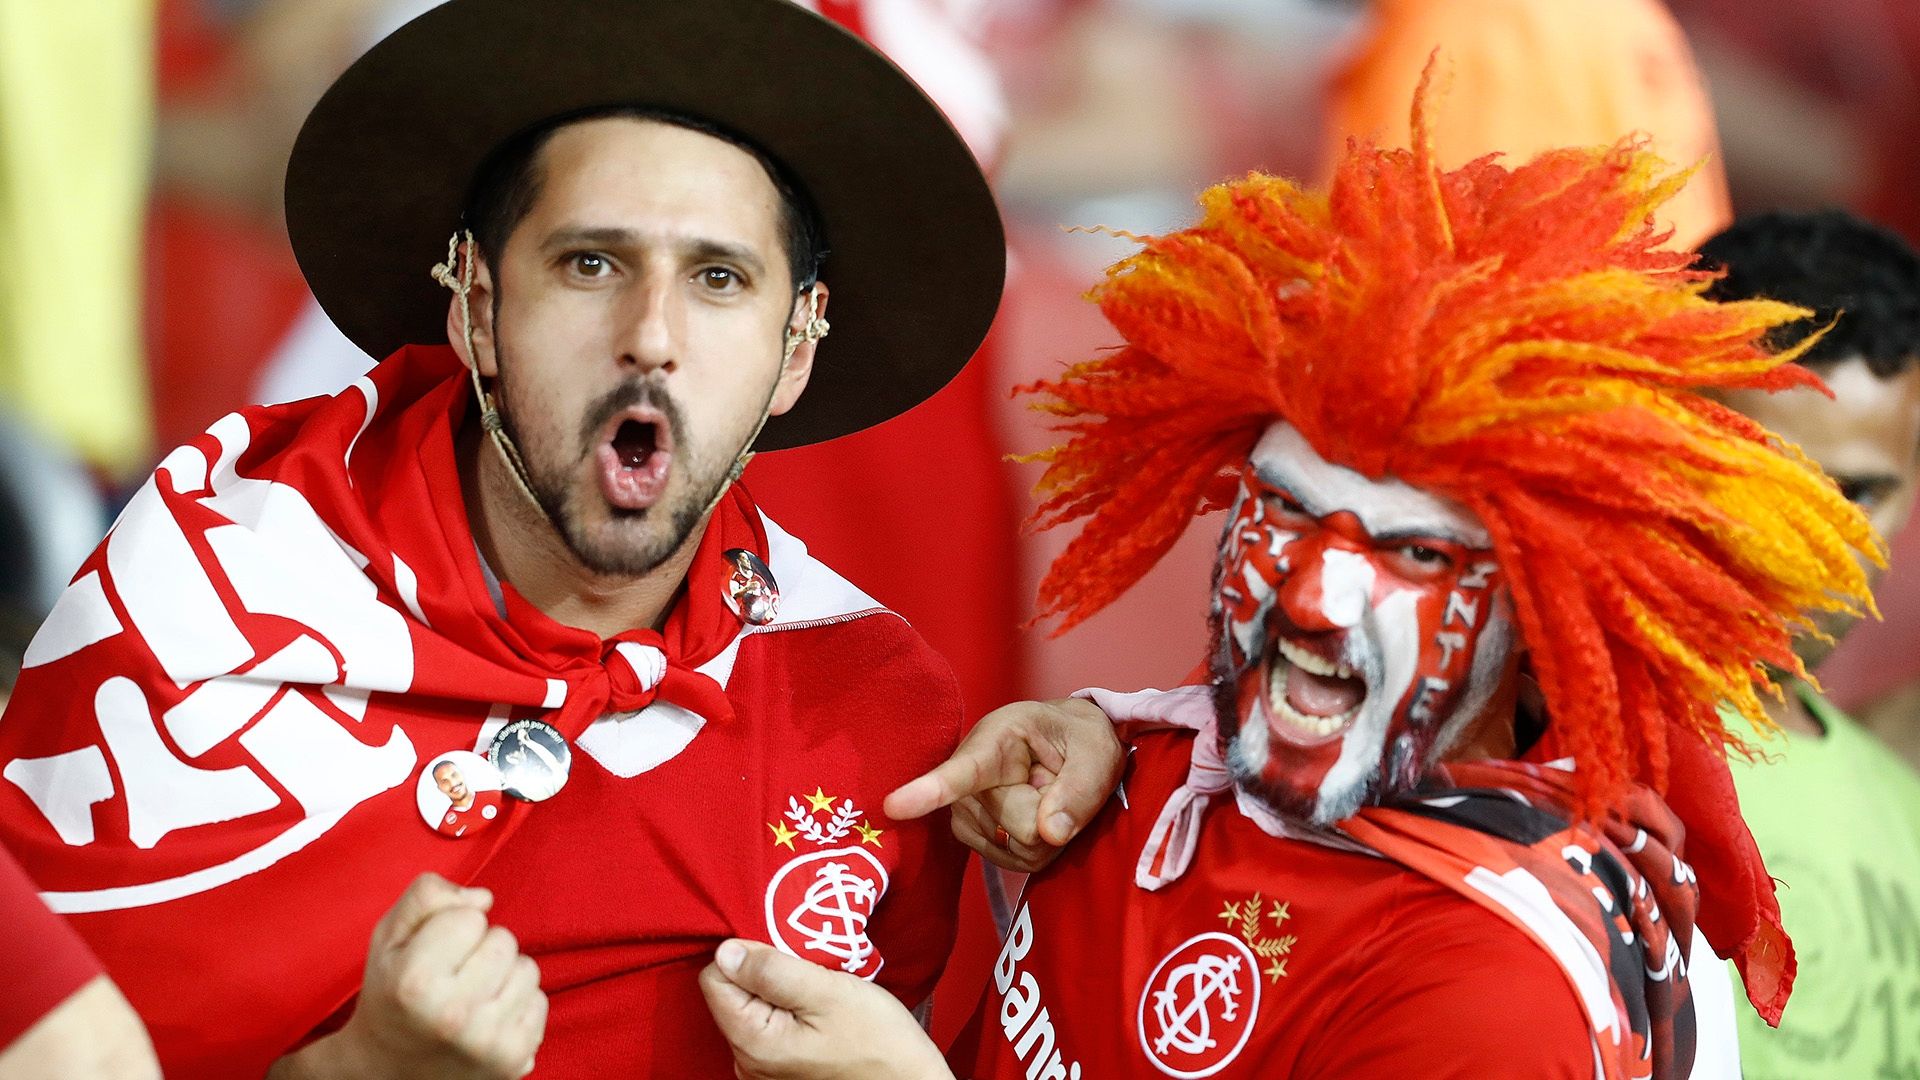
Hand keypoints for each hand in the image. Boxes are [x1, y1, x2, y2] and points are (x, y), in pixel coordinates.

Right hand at [270, 873, 545, 1079]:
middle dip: (481, 949)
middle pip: (505, 940)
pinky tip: (485, 1020)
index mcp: (415, 982)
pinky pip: (540, 1001)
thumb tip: (485, 899)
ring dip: (504, 976)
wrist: (388, 1072)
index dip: (450, 928)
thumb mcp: (388, 937)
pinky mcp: (515, 1059)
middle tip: (451, 979)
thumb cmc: (391, 994)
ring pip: (529, 968)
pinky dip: (517, 1004)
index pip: (471, 917)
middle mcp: (453, 1016)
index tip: (431, 957)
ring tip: (469, 999)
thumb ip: (428, 896)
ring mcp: (487, 1042)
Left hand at [699, 940, 951, 1079]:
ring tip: (819, 990)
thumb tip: (724, 951)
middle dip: (766, 972)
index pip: (715, 976)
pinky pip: (768, 1023)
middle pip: (732, 991)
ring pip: (751, 1005)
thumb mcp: (828, 992)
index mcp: (753, 1042)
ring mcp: (762, 1069)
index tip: (788, 955)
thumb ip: (772, 971)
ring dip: (780, 989)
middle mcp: (747, 1061)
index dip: (749, 954)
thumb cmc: (878, 1041)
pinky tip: (819, 1009)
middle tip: (811, 973)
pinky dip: (788, 1008)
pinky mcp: (779, 1068)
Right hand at [885, 697, 1121, 872]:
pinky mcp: (971, 833)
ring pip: (1016, 849)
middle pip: (1018, 827)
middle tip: (1059, 784)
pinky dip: (1037, 849)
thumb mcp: (1097, 754)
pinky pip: (1013, 862)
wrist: (1067, 745)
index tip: (893, 806)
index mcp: (998, 738)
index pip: (961, 772)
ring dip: (1046, 836)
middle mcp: (969, 773)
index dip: (928, 791)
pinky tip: (1036, 819)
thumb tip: (1048, 833)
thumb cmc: (1079, 740)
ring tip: (1047, 798)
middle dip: (1052, 818)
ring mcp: (965, 808)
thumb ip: (1078, 791)